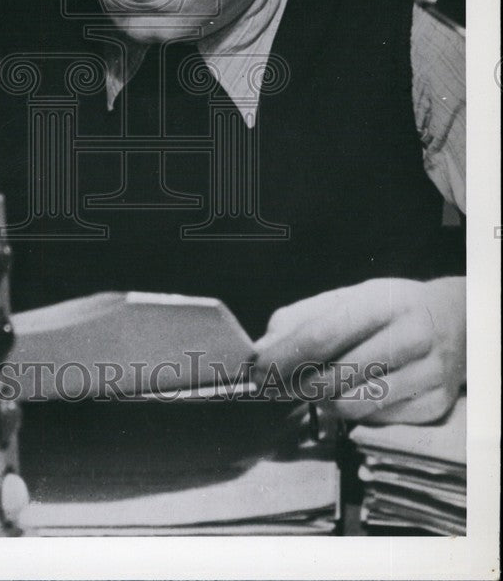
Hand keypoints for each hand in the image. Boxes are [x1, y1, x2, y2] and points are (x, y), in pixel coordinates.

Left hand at [253, 277, 465, 423]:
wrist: (459, 321)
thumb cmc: (392, 307)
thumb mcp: (350, 297)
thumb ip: (302, 318)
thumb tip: (262, 349)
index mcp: (384, 302)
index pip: (322, 335)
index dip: (284, 357)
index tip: (258, 370)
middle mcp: (412, 338)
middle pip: (334, 377)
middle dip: (295, 386)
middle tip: (277, 385)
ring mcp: (427, 376)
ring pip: (352, 405)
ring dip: (321, 402)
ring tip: (313, 388)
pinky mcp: (434, 406)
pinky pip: (375, 420)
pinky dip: (353, 412)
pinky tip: (350, 393)